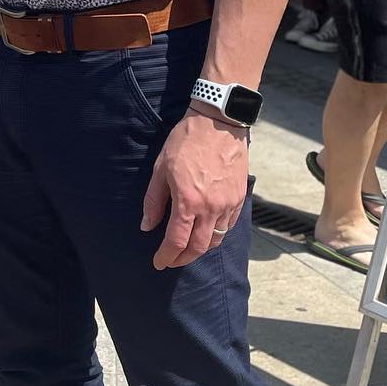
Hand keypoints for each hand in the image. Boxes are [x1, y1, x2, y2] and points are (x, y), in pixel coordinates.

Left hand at [140, 108, 248, 268]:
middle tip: (172, 260)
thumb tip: (147, 226)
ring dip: (201, 248)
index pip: (176, 241)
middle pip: (199, 247)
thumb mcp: (161, 169)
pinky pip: (229, 225)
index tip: (159, 263)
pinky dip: (217, 233)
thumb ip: (154, 201)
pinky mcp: (240, 197)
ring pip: (216, 239)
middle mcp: (211, 208)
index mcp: (188, 202)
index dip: (166, 256)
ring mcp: (228, 203)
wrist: (218, 122)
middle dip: (184, 258)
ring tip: (189, 247)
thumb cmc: (185, 142)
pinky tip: (207, 230)